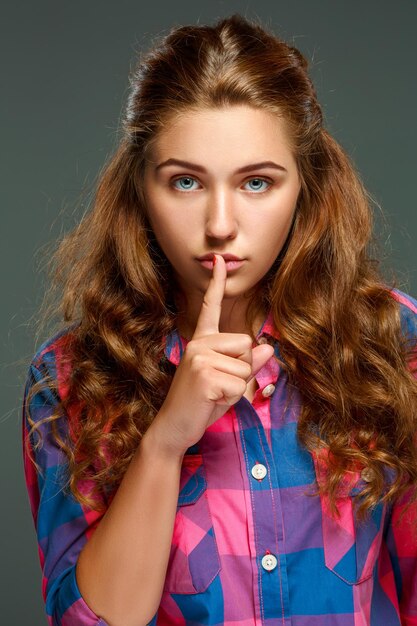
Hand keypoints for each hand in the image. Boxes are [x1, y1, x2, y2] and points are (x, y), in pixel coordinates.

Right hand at [147, 254, 274, 457]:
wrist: (174, 428)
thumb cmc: (201, 404)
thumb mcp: (228, 381)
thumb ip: (247, 363)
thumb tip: (268, 347)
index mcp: (202, 341)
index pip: (211, 307)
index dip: (216, 283)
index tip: (219, 259)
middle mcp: (199, 344)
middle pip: (246, 343)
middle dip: (242, 369)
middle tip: (218, 386)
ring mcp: (199, 357)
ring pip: (245, 366)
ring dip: (236, 387)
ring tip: (212, 395)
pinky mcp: (203, 375)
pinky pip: (238, 384)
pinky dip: (230, 399)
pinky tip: (210, 402)